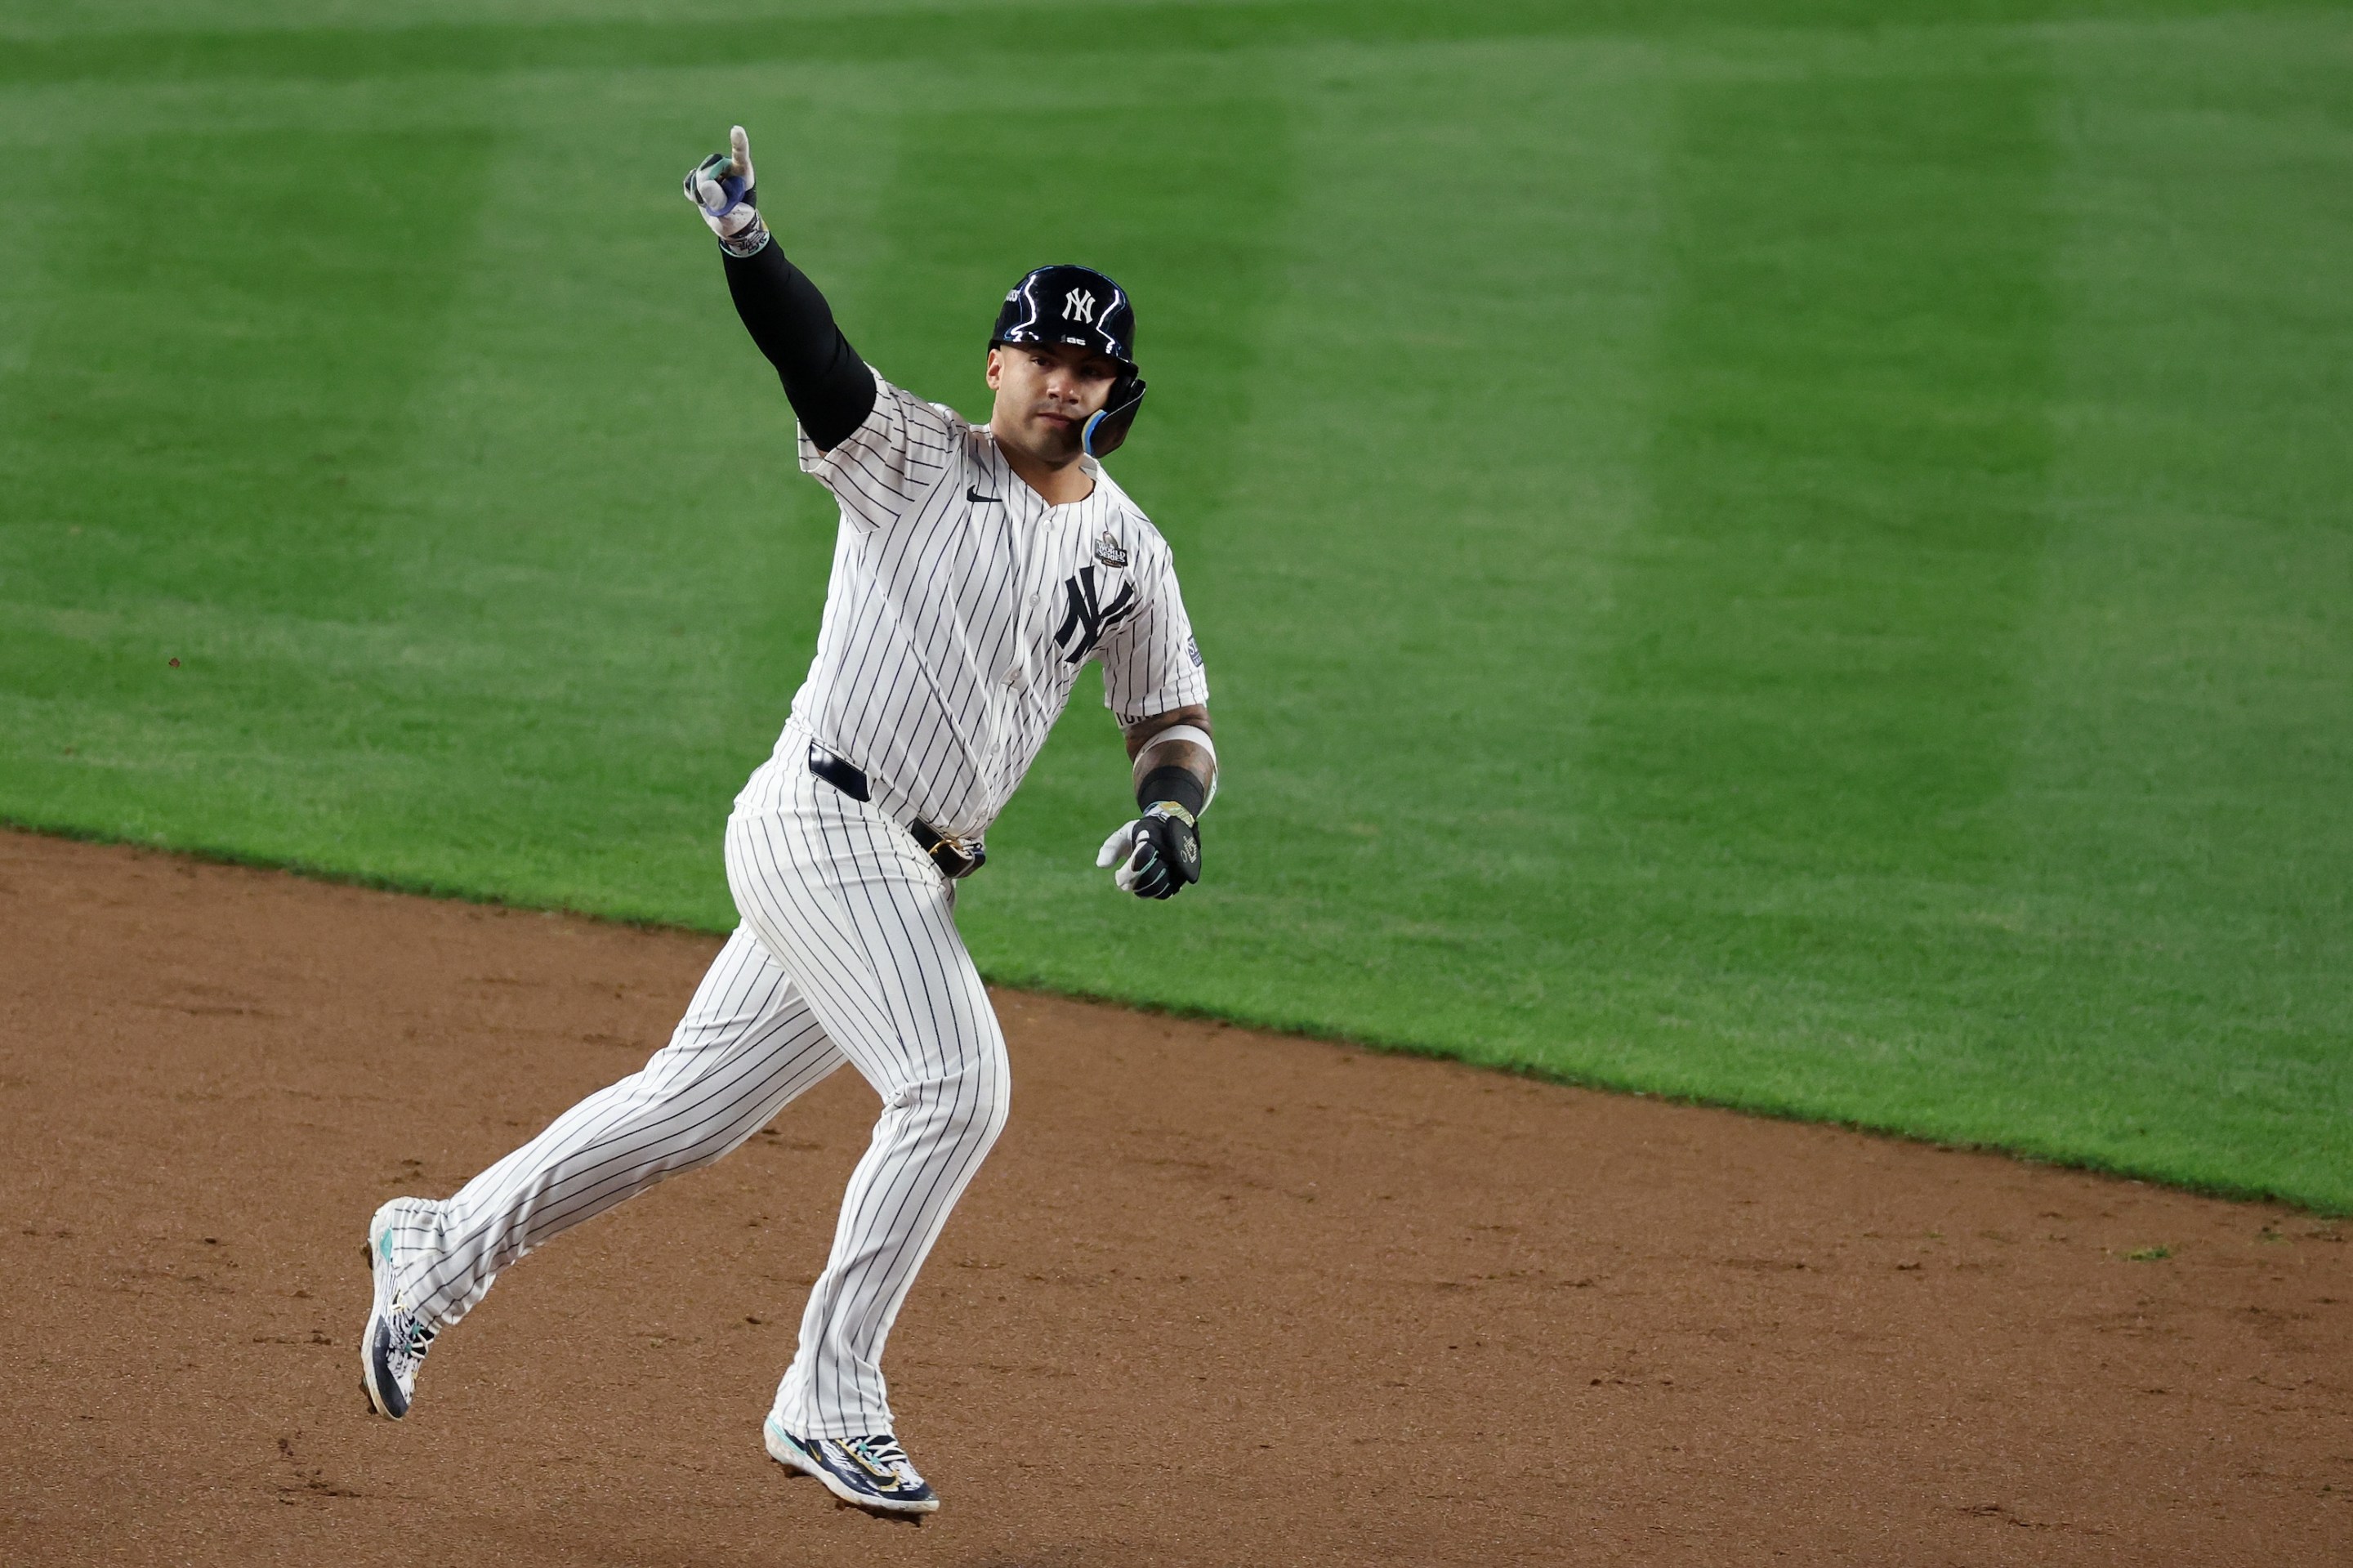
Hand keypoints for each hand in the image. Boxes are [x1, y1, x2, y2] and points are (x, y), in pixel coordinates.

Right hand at [683, 126, 764, 249]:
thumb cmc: (738, 219)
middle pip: (710, 166)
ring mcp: (714, 171)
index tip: (736, 129)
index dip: (738, 143)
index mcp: (743, 173)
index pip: (740, 155)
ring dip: (700, 193)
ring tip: (713, 205)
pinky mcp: (701, 177)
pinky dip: (692, 194)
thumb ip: (719, 201)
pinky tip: (702, 200)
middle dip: (708, 185)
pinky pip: (689, 181)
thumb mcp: (731, 216)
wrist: (731, 224)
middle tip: (718, 205)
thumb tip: (704, 183)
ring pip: (698, 174)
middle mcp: (728, 168)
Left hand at [1095, 804, 1200, 899]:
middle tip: (1121, 882)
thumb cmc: (1140, 833)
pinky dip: (1152, 893)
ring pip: (1160, 886)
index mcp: (1153, 836)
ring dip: (1141, 890)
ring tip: (1130, 884)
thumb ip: (1111, 847)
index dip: (1128, 871)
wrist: (1167, 828)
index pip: (1143, 858)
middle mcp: (1169, 850)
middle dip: (1133, 883)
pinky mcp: (1180, 876)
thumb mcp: (1124, 834)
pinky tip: (1142, 887)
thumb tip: (1101, 865)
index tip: (1117, 876)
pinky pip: (1167, 891)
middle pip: (1151, 875)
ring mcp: (1176, 864)